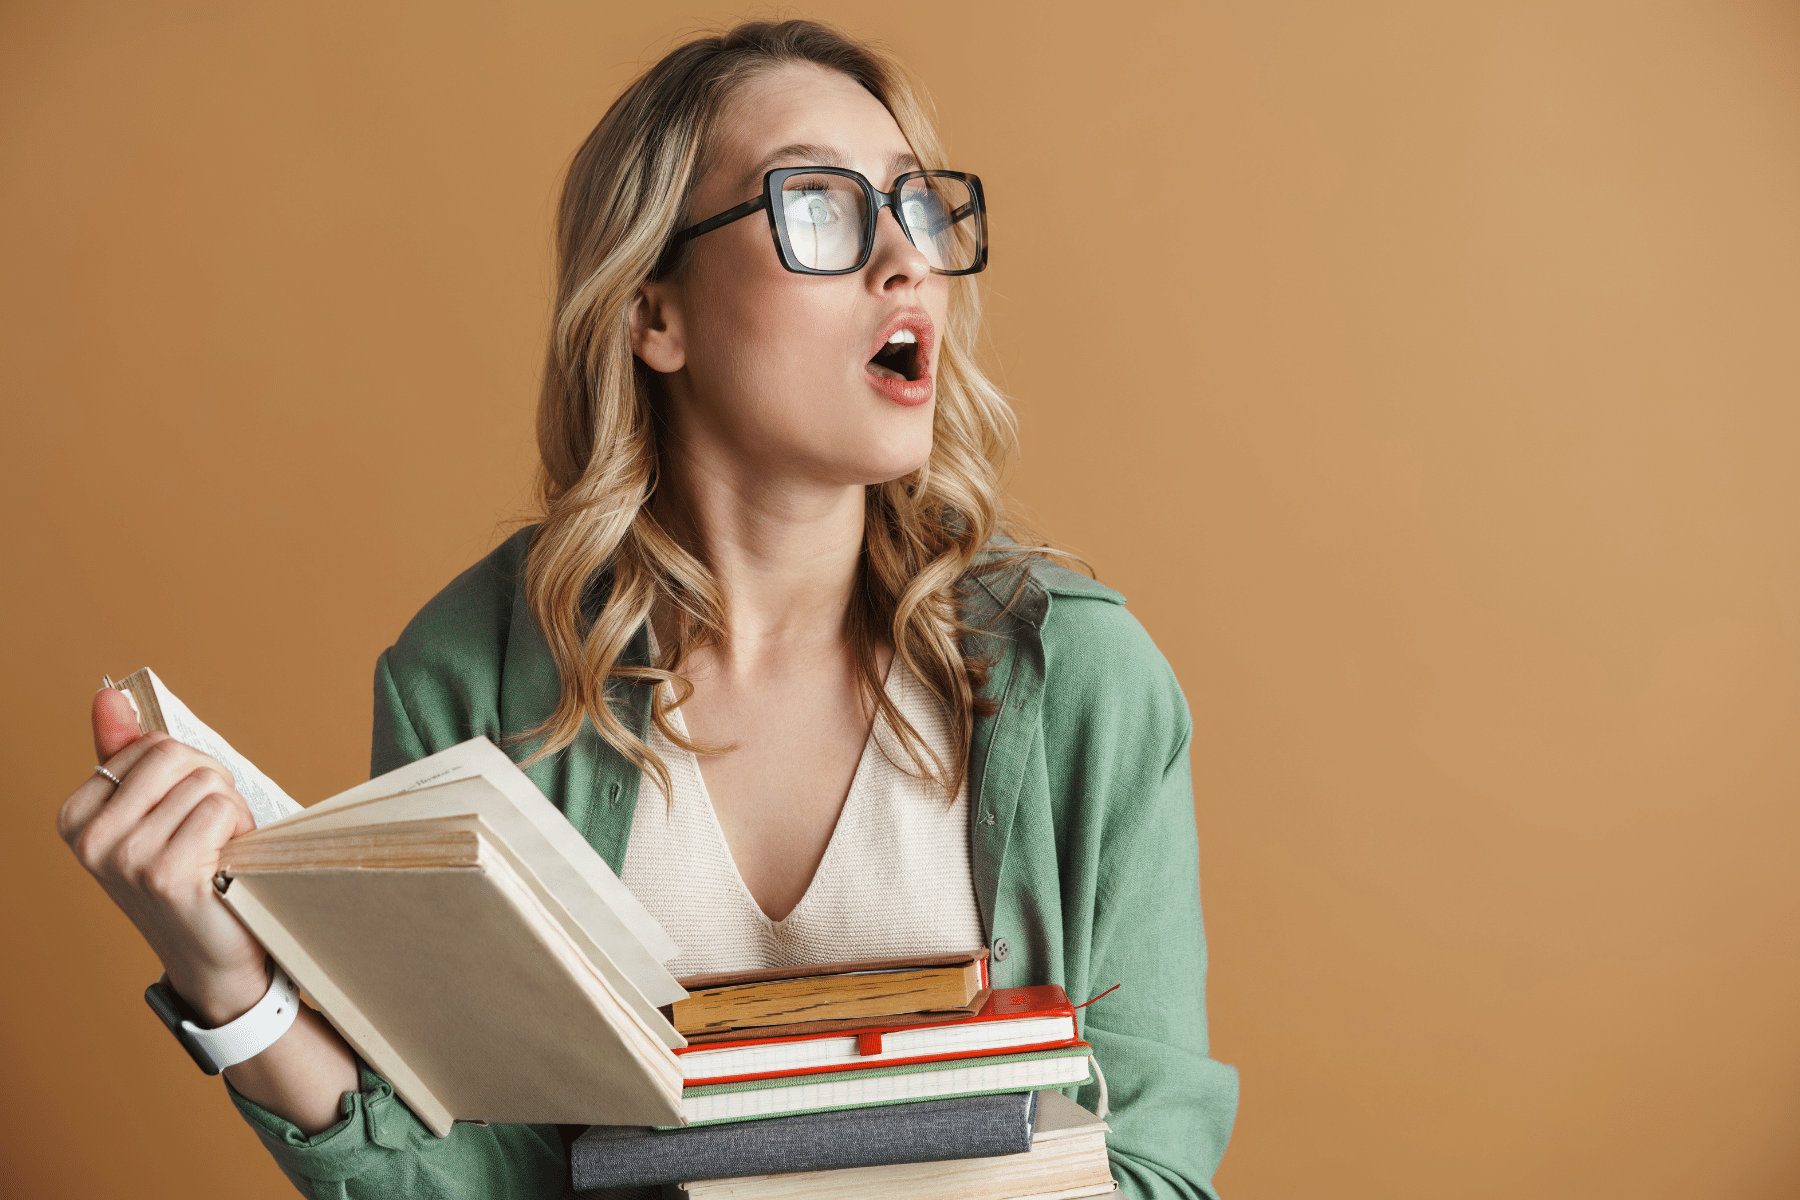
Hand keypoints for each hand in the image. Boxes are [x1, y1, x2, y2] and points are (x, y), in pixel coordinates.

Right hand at [58, 688, 269, 1024]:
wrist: (215, 957)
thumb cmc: (192, 876)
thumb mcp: (155, 812)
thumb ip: (128, 753)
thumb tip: (109, 694)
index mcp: (76, 816)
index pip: (152, 746)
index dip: (188, 773)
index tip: (182, 818)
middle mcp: (90, 838)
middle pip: (177, 755)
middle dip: (211, 785)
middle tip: (210, 834)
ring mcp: (123, 857)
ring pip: (205, 781)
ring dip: (230, 812)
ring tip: (217, 854)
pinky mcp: (164, 873)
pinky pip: (220, 808)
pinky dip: (239, 830)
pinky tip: (226, 867)